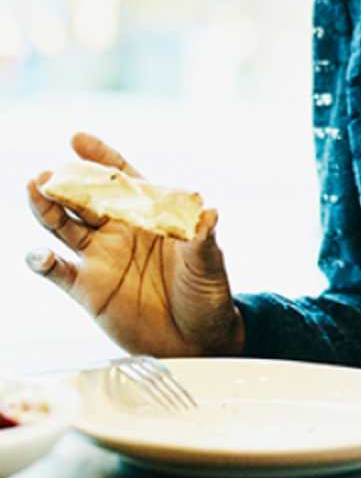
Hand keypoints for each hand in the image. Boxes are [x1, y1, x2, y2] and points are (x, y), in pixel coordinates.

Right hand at [25, 132, 244, 358]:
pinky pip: (60, 273)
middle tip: (46, 173)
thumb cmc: (207, 291)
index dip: (101, 158)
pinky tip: (39, 254)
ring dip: (48, 210)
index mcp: (152, 213)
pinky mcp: (89, 289)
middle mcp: (121, 230)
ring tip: (33, 192)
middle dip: (67, 183)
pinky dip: (45, 263)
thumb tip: (210, 212)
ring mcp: (102, 258)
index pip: (123, 177)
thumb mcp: (209, 262)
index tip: (77, 139)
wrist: (197, 338)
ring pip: (66, 227)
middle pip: (87, 199)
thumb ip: (203, 238)